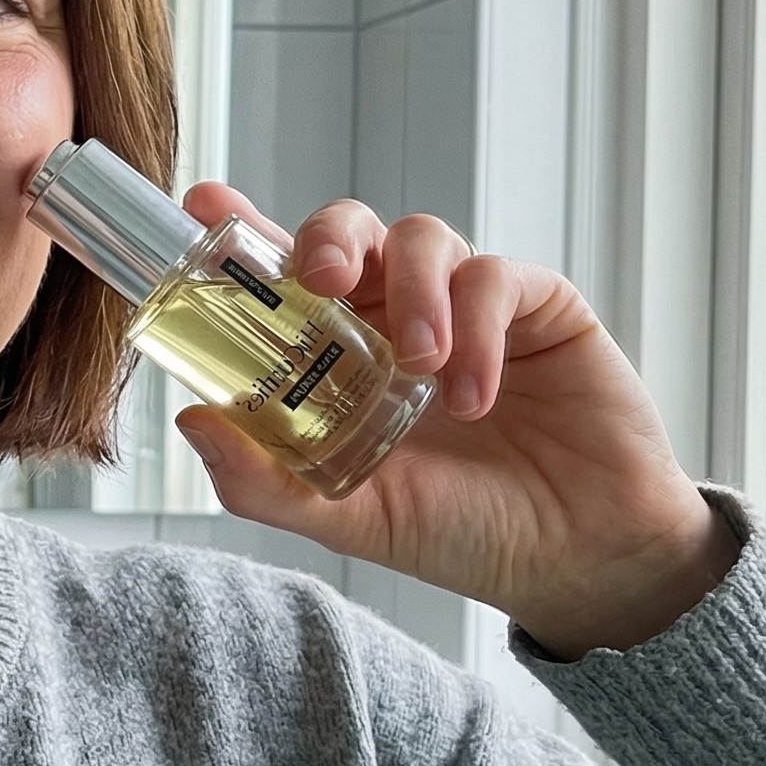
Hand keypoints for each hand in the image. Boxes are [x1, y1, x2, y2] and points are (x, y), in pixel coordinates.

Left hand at [172, 185, 738, 659]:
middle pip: (345, 230)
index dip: (239, 232)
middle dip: (324, 237)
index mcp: (334, 352)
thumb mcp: (350, 518)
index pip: (278, 275)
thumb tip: (190, 420)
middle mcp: (391, 314)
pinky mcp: (535, 305)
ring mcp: (462, 304)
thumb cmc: (459, 531)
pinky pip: (493, 278)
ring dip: (410, 294)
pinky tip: (474, 397)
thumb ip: (266, 482)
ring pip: (420, 238)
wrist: (574, 560)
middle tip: (321, 280)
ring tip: (419, 368)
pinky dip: (476, 330)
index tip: (203, 205)